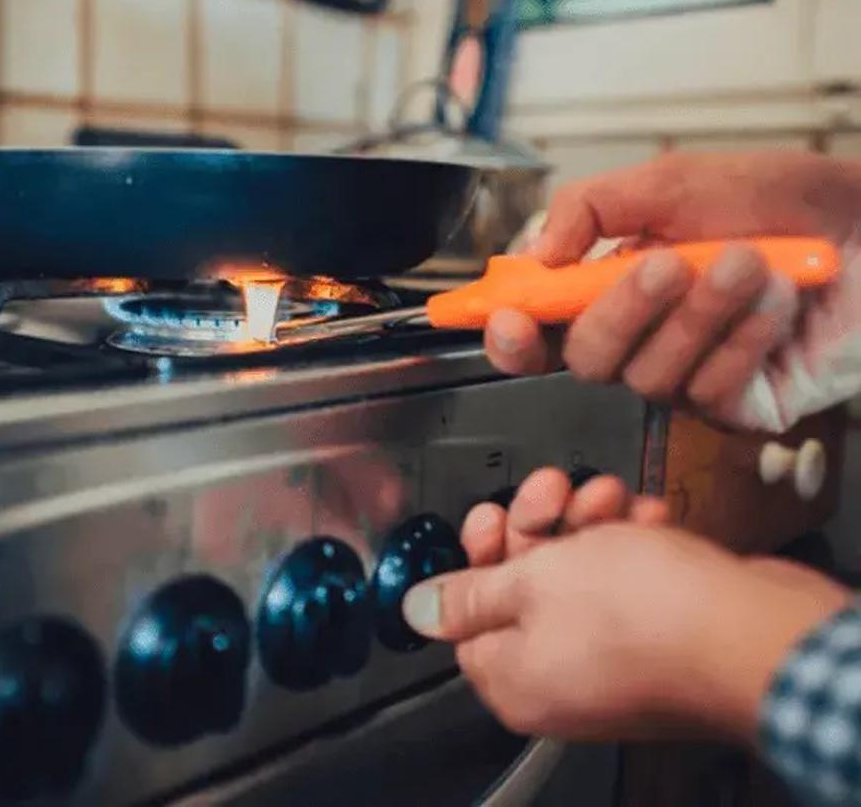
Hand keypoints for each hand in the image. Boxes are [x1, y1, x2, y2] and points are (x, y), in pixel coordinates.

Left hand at [402, 472, 851, 741]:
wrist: (754, 634)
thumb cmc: (647, 617)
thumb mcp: (532, 585)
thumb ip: (470, 594)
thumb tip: (418, 609)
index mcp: (512, 679)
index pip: (467, 618)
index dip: (477, 559)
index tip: (491, 518)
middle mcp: (559, 680)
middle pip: (525, 591)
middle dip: (539, 527)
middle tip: (552, 491)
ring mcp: (611, 664)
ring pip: (581, 581)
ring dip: (590, 526)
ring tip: (610, 496)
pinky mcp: (659, 643)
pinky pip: (630, 589)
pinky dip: (634, 548)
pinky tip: (647, 519)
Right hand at [486, 151, 860, 431]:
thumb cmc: (780, 199)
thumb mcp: (673, 180)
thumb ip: (590, 208)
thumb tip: (535, 256)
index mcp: (611, 289)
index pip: (541, 331)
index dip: (513, 337)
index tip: (507, 321)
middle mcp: (641, 339)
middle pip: (587, 361)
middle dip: (621, 313)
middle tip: (668, 265)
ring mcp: (686, 375)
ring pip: (650, 376)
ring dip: (699, 315)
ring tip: (749, 261)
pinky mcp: (735, 406)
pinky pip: (710, 391)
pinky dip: (743, 339)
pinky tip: (776, 302)